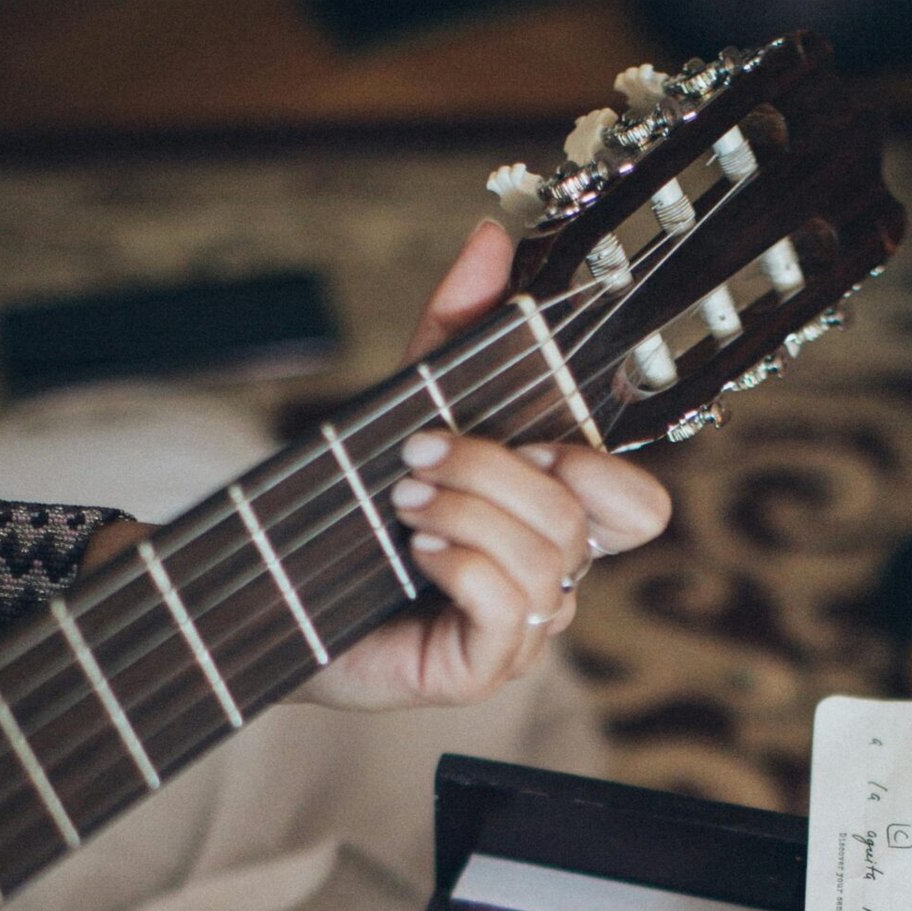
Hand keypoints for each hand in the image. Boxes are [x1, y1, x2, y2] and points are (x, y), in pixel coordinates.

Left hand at [297, 220, 669, 712]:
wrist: (271, 591)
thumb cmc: (352, 509)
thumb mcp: (407, 404)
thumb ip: (454, 329)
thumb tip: (491, 238)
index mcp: (552, 526)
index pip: (640, 510)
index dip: (604, 470)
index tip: (533, 438)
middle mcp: (549, 584)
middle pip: (577, 522)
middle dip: (493, 472)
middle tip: (416, 455)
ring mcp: (518, 636)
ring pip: (543, 564)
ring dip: (464, 512)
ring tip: (401, 501)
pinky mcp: (478, 672)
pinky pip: (507, 610)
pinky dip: (461, 563)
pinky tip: (417, 551)